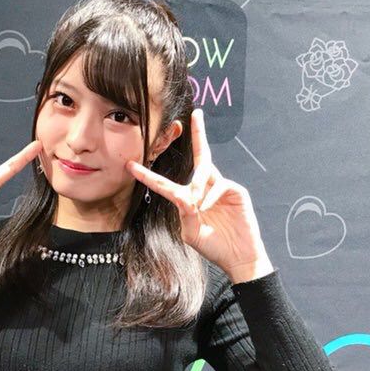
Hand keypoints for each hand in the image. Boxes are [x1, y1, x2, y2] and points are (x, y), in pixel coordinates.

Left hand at [126, 108, 271, 280]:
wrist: (238, 256)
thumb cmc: (213, 246)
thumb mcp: (190, 233)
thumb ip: (184, 214)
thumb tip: (183, 196)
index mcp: (187, 199)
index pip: (164, 184)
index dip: (147, 175)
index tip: (131, 165)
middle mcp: (203, 189)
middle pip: (199, 157)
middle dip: (198, 133)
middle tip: (197, 113)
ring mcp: (220, 188)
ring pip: (205, 171)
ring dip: (197, 186)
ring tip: (198, 206)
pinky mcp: (235, 191)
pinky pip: (218, 185)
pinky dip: (210, 197)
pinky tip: (207, 208)